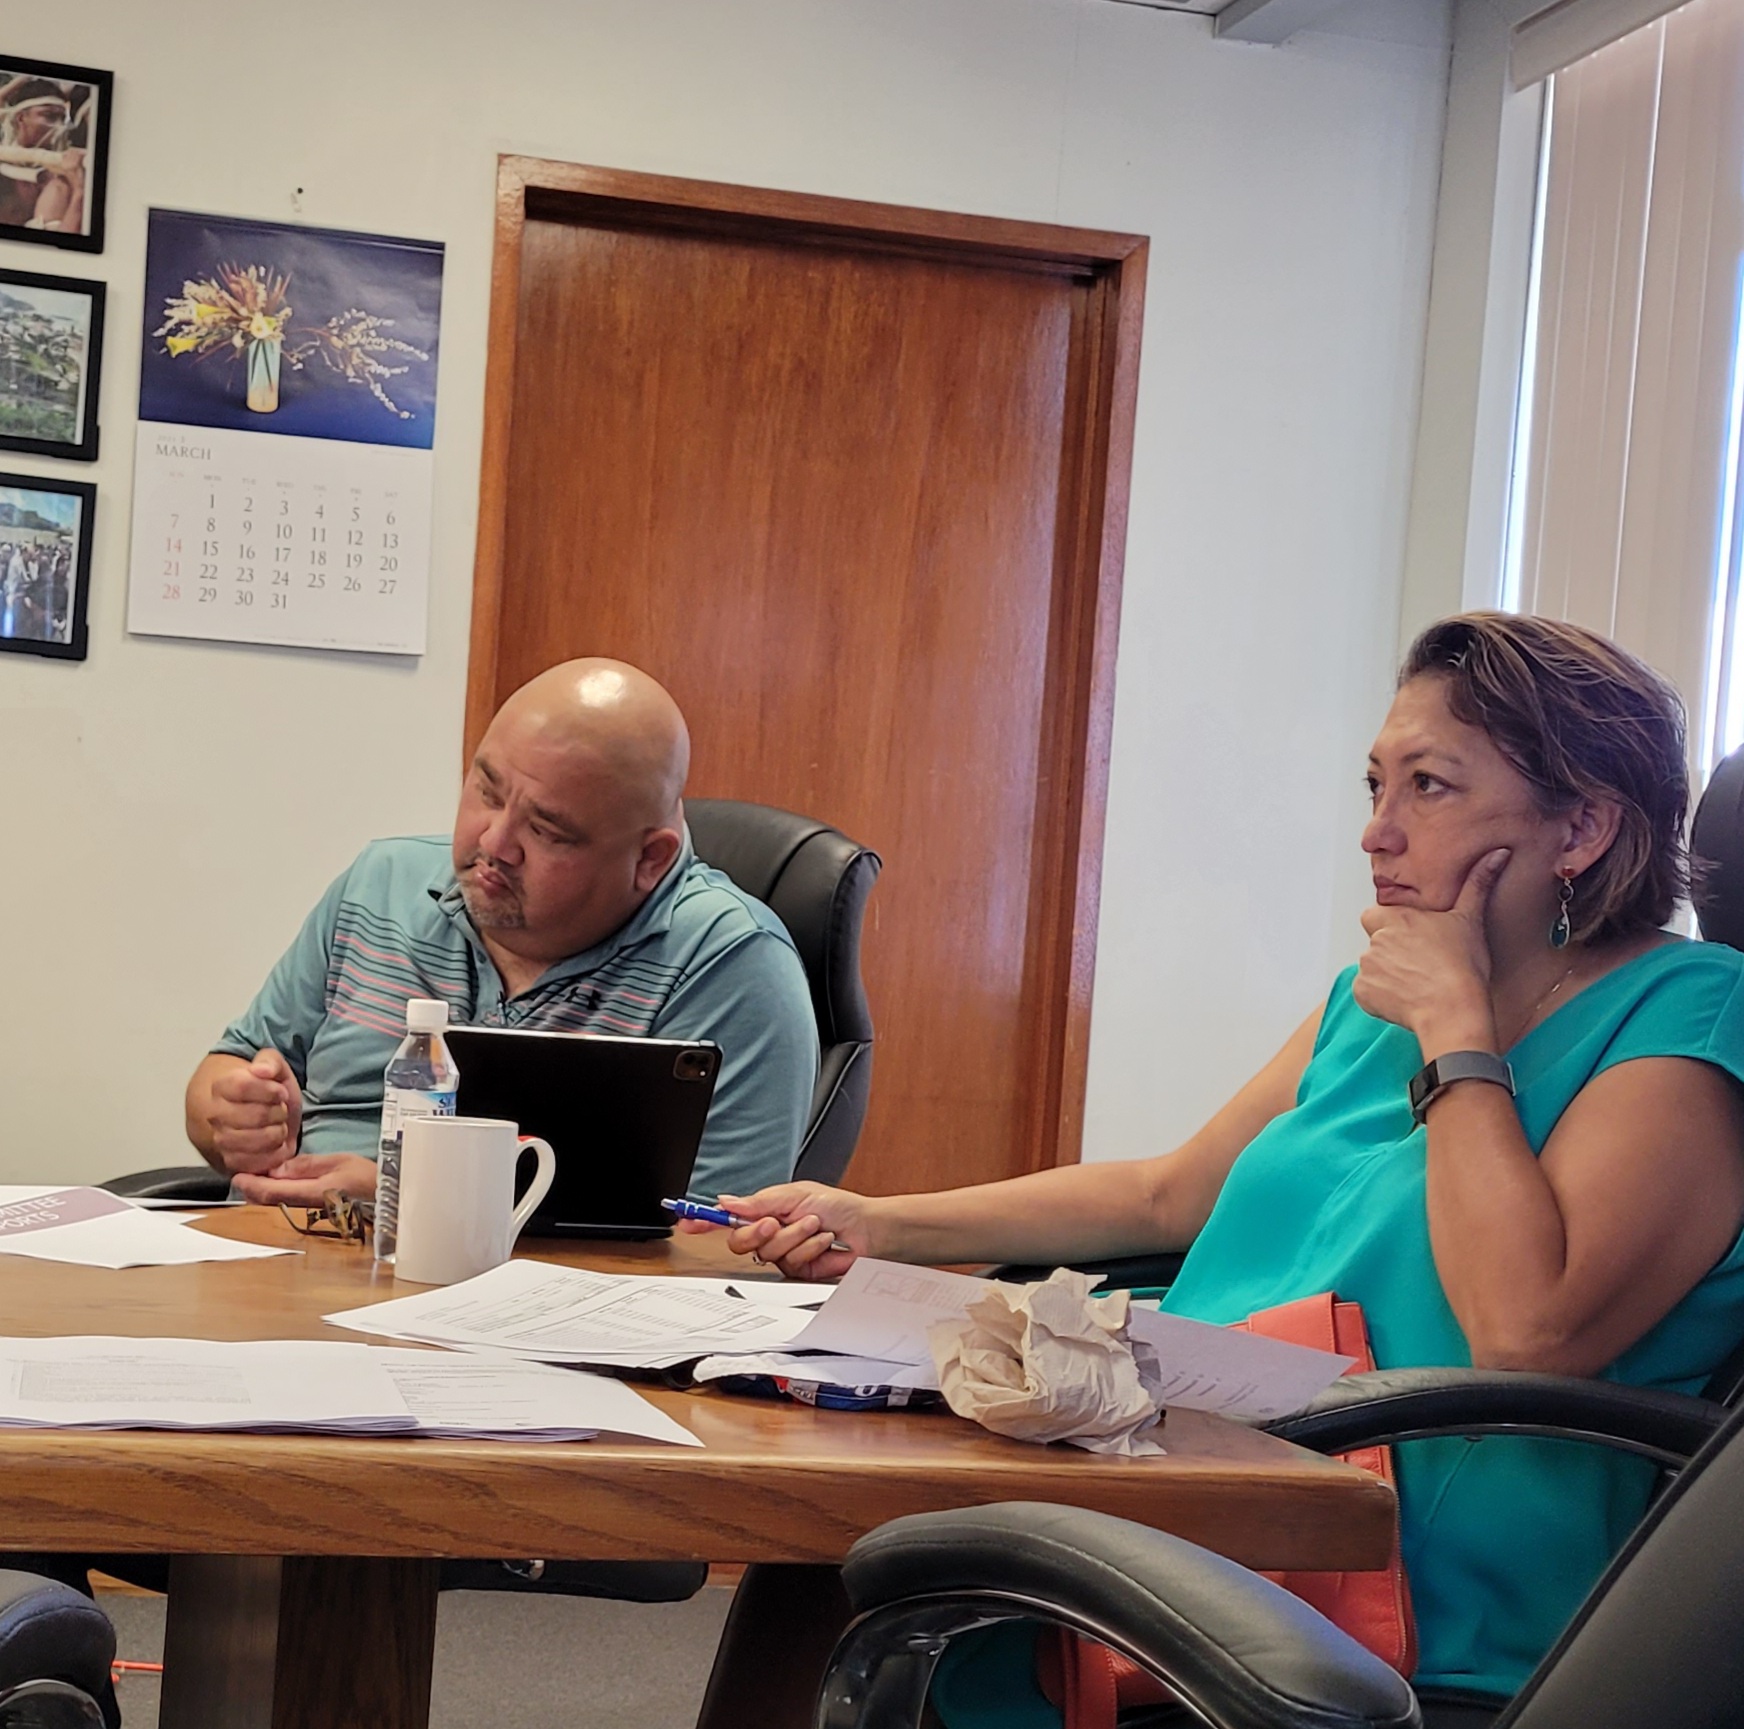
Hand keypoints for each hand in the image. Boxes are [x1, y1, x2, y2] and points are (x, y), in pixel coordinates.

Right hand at [206, 1050, 303, 1173]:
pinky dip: (276, 1153)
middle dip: (279, 1112)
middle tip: (280, 1110)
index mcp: (221, 1087)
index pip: (245, 1086)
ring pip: (259, 1140)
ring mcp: (221, 1141)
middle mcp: (215, 1115)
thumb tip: (261, 1070)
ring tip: (277, 1125)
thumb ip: (269, 1061)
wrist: (256, 1115)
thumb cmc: (266, 1090)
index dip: (271, 1090)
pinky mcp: (232, 1163)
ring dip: (278, 1132)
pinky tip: (275, 1143)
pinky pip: (260, 1162)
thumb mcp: (274, 1067)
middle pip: (257, 1115)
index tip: (280, 1092)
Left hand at [234, 1152, 377, 1206]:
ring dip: (261, 1192)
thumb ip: (307, 1166)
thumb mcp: (339, 1162)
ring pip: (275, 1203)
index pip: (270, 1191)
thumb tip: (277, 1169)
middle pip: (268, 1201)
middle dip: (251, 1189)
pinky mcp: (314, 1212)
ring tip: (252, 1179)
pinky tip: (274, 1186)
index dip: (251, 1184)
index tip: (237, 1175)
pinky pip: (286, 1203)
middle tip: (240, 1175)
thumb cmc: (368, 1178)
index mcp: (311, 1193)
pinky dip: (274, 1194)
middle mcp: (306, 1206)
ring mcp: (309, 1211)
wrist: (387, 1198)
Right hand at [675, 1183, 872, 1280]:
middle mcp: (771, 1234)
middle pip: (738, 1243)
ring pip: (767, 1253)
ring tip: (813, 1225)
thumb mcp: (795, 1194)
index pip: (728, 1217)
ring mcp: (784, 1253)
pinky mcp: (799, 1271)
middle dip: (756, 1232)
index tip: (686, 1221)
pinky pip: (790, 1264)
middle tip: (773, 1222)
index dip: (704, 1221)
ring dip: (793, 1235)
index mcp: (766, 1211)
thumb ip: (758, 1202)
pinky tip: (822, 1240)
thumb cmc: (838, 1207)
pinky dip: (808, 1248)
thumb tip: (727, 1202)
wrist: (867, 1229)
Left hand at [1355, 848, 1506, 1051]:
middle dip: (1389, 950)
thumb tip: (1498, 853)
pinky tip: (1406, 999)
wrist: (1453, 1009)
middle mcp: (1376, 939)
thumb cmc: (1464, 967)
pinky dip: (1380, 996)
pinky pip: (1367, 992)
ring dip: (1386, 973)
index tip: (1415, 939)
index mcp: (1396, 918)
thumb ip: (1477, 884)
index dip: (1394, 927)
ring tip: (1416, 984)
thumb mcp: (1471, 920)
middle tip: (1418, 964)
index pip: (1377, 915)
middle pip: (1375, 941)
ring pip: (1371, 966)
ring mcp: (1366, 966)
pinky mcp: (1362, 992)